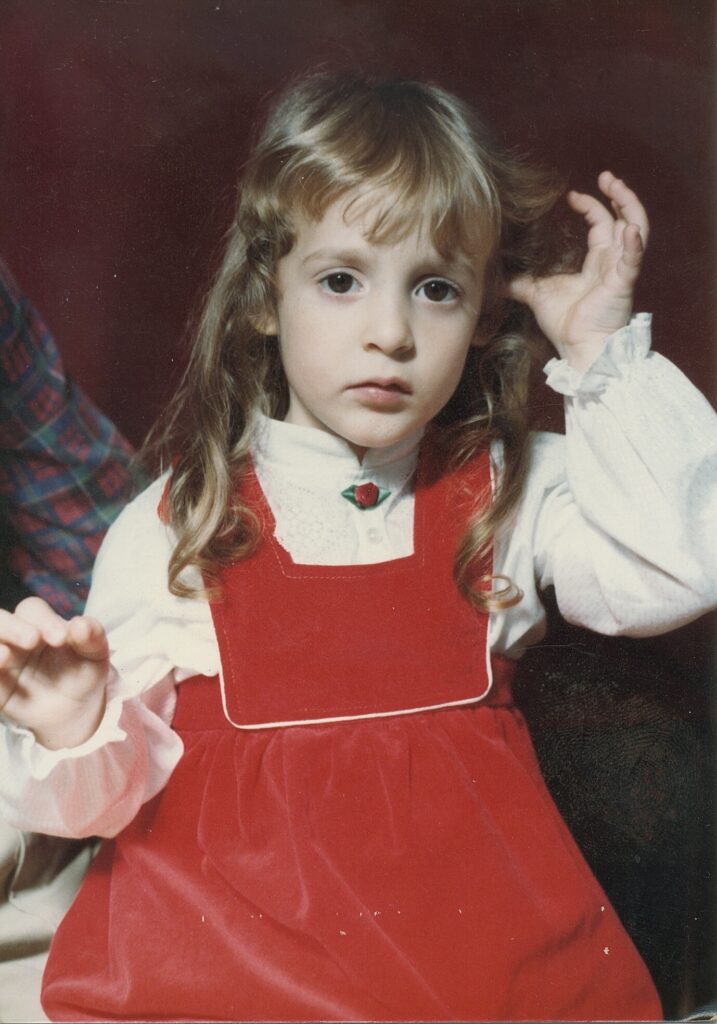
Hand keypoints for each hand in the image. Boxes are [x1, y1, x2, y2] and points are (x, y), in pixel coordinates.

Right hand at [0, 597, 109, 749]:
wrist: (73, 711)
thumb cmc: (82, 674)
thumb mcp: (94, 656)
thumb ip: (92, 637)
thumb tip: (82, 624)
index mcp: (40, 623)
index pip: (32, 611)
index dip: (44, 620)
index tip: (61, 638)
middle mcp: (15, 637)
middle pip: (2, 620)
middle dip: (13, 627)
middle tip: (32, 640)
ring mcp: (3, 659)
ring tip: (5, 657)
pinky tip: (0, 666)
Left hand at [507, 171, 648, 370]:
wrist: (579, 349)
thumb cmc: (565, 325)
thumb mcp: (537, 295)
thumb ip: (519, 283)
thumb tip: (493, 276)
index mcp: (596, 262)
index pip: (600, 225)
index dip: (590, 206)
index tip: (572, 196)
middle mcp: (612, 261)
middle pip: (622, 218)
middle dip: (616, 195)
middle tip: (606, 176)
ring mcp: (620, 270)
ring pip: (636, 228)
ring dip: (629, 205)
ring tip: (618, 187)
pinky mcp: (623, 282)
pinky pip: (633, 258)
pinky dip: (634, 243)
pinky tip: (630, 228)